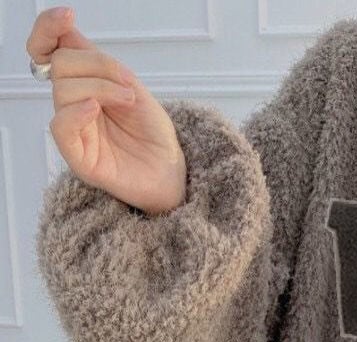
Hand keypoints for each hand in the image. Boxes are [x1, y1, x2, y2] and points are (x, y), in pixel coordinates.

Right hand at [26, 5, 186, 214]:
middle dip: (96, 65)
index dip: (49, 28)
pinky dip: (77, 112)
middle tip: (128, 84)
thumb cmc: (154, 137)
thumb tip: (73, 37)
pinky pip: (61, 126)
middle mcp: (75, 105)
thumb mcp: (135, 90)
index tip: (67, 16)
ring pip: (63, 90)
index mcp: (85, 85)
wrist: (172, 175)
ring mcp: (75, 130)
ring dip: (100, 87)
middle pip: (60, 64)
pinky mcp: (79, 157)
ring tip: (129, 101)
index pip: (52, 49)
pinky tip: (96, 110)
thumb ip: (106, 67)